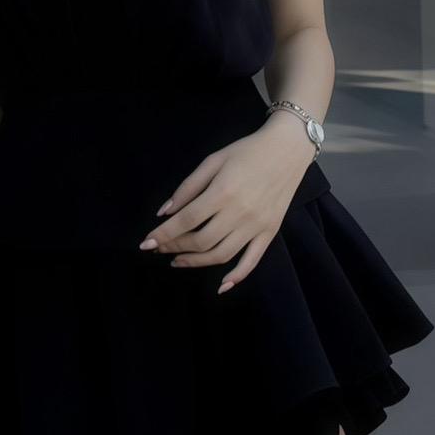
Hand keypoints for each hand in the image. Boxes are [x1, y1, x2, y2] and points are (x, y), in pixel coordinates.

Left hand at [140, 116, 311, 292]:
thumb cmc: (247, 151)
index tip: (146, 244)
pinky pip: (252, 260)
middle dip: (175, 247)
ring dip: (195, 262)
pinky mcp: (270, 231)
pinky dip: (237, 276)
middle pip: (201, 241)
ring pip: (221, 255)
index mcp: (223, 192)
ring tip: (178, 261)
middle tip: (160, 248)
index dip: (163, 234)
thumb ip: (188, 187)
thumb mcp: (213, 160)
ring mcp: (256, 225)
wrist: (288, 148)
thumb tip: (164, 212)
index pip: (186, 221)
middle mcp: (239, 212)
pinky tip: (221, 286)